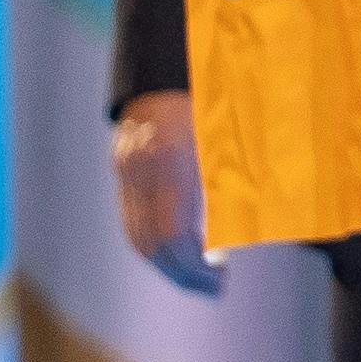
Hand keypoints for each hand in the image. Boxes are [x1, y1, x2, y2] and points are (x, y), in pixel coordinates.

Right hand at [111, 91, 220, 293]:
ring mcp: (127, 174)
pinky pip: (133, 222)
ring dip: (166, 265)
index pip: (175, 233)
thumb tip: (238, 238)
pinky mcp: (122, 175)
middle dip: (181, 273)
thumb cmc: (212, 100)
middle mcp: (143, 171)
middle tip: (212, 288)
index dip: (195, 265)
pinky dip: (155, 245)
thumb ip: (233, 182)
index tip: (219, 279)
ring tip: (198, 279)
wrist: (165, 73)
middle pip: (152, 242)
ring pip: (138, 237)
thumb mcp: (229, 137)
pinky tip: (179, 254)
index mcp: (174, 160)